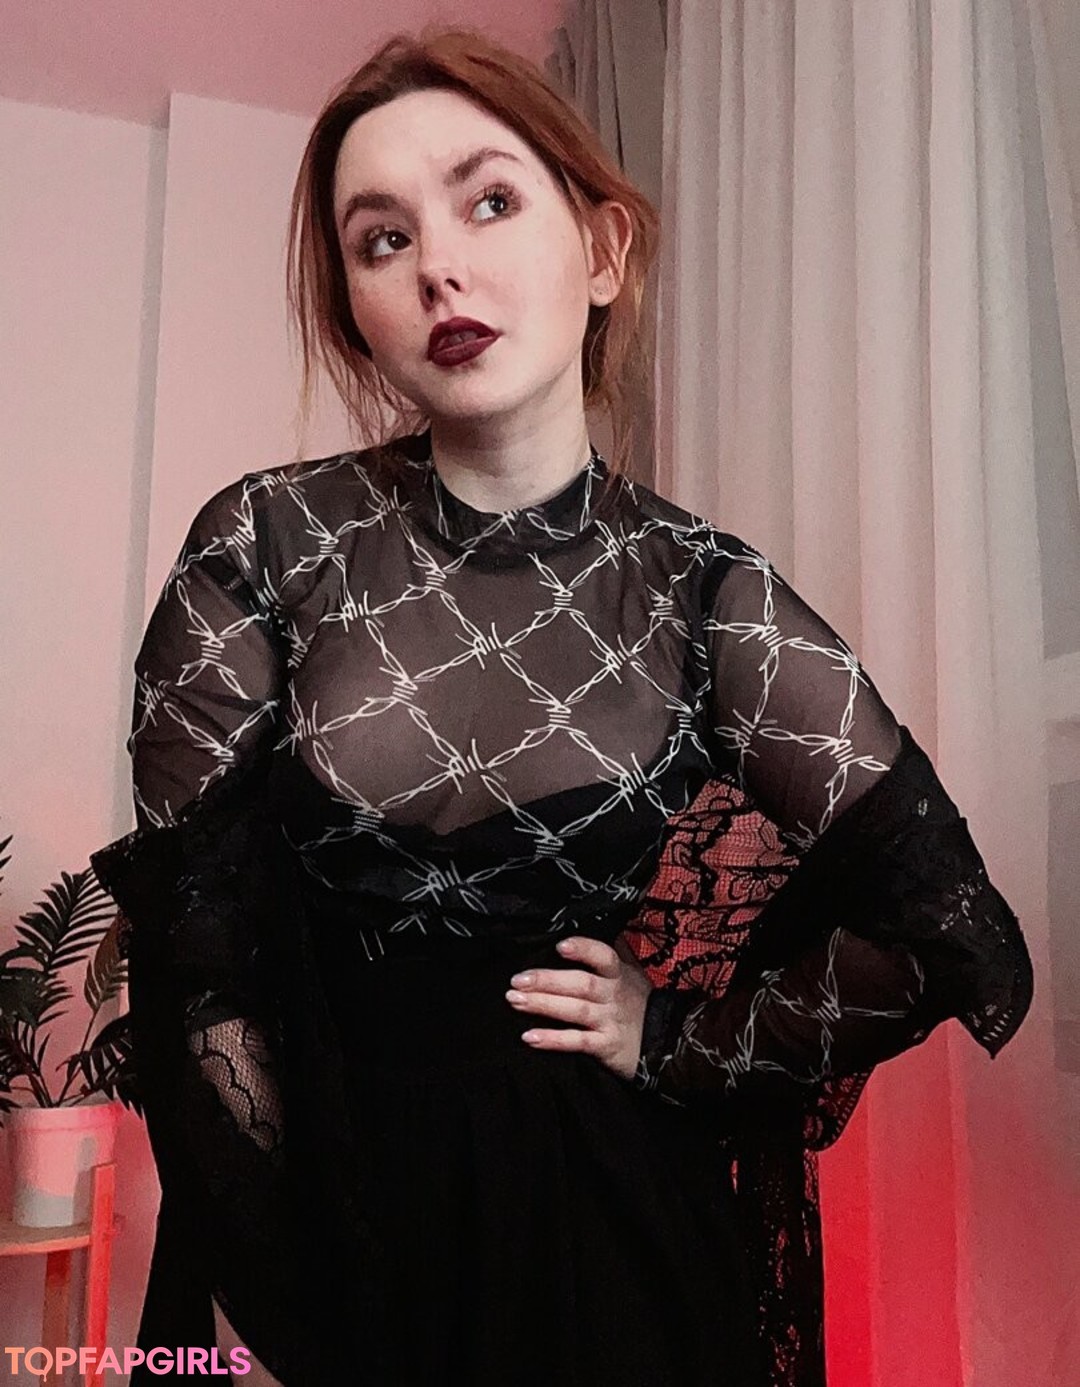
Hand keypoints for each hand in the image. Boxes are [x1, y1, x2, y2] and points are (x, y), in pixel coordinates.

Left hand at [504, 934, 653, 1081]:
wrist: (664, 1042)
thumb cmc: (638, 1003)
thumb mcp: (632, 972)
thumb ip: (614, 948)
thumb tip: (596, 920)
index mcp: (618, 974)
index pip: (603, 956)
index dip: (583, 950)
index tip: (560, 946)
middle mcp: (613, 995)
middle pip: (581, 984)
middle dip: (548, 980)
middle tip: (517, 980)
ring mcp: (609, 1021)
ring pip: (575, 1011)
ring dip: (544, 1005)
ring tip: (515, 1000)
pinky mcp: (605, 1046)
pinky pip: (578, 1042)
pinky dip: (554, 1040)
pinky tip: (530, 1037)